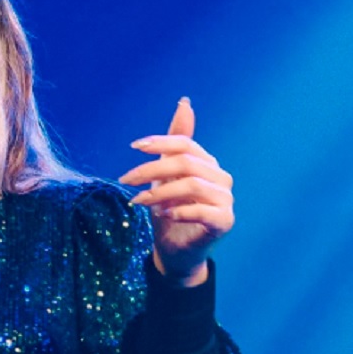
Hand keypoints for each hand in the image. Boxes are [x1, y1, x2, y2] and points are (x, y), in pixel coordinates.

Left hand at [118, 97, 234, 285]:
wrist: (175, 250)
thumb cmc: (169, 210)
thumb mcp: (164, 175)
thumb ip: (173, 143)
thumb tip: (185, 102)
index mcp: (207, 163)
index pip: (185, 144)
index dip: (160, 142)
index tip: (134, 147)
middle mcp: (220, 178)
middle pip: (185, 162)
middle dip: (151, 169)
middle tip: (126, 180)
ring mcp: (226, 200)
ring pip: (192, 184)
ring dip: (160, 192)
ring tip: (139, 201)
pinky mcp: (225, 221)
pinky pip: (202, 211)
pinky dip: (178, 210)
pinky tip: (163, 214)